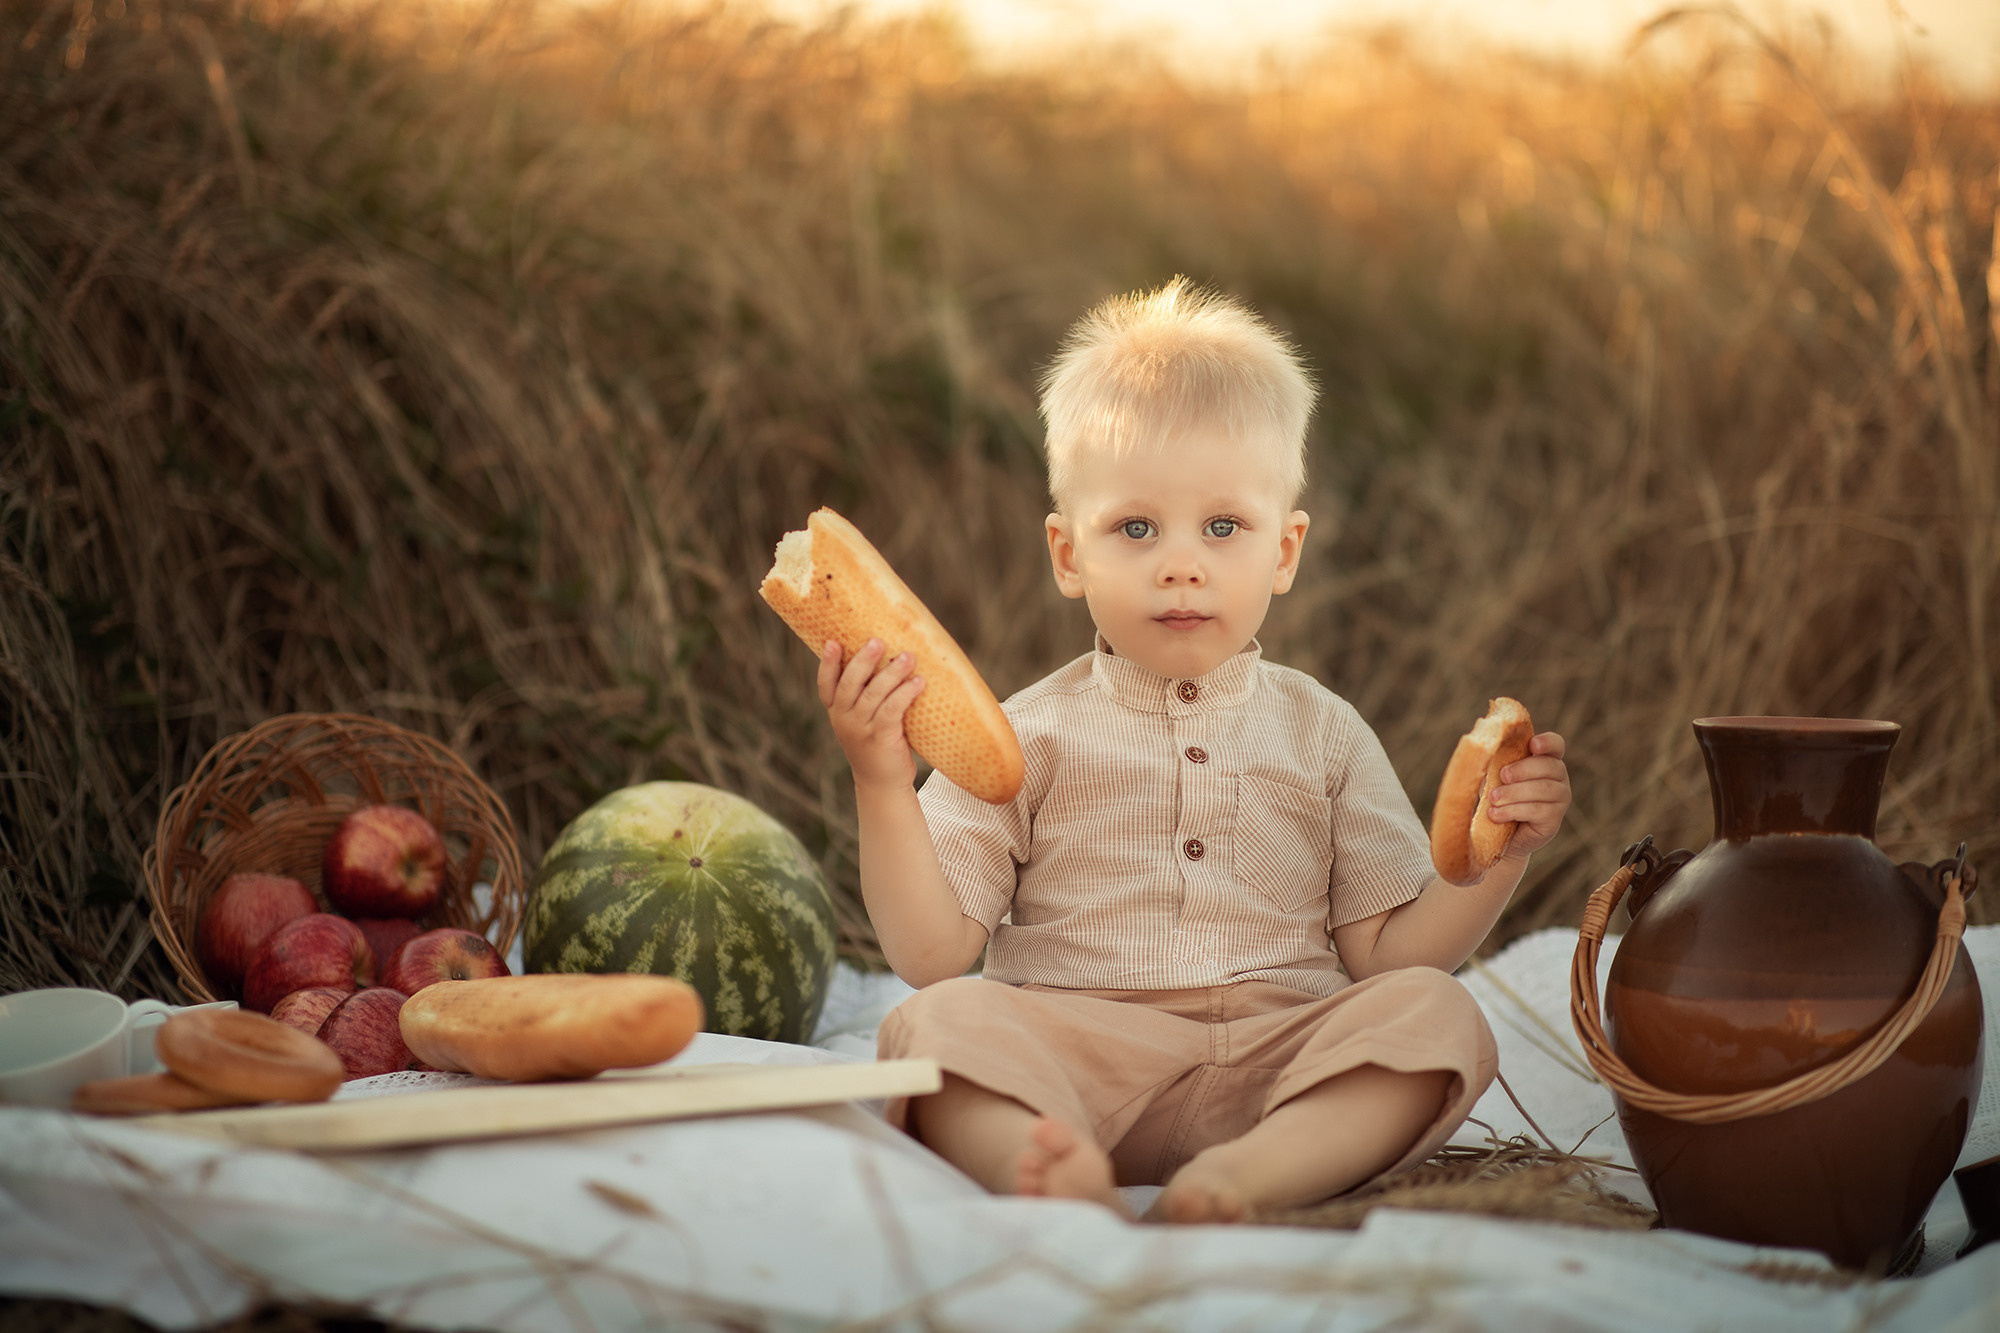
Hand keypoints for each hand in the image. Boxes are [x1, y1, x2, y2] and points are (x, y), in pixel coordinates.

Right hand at [818, 639, 924, 793]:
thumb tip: (890, 655)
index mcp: (836, 711)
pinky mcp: (880, 738)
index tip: (832, 642)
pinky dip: (905, 693)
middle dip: (863, 660)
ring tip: (908, 657)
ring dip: (892, 673)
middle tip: (877, 641)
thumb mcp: (863, 719)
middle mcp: (843, 718)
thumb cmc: (877, 741)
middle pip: (850, 683)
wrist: (882, 782)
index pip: (826, 684)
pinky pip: (892, 710)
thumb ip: (867, 694)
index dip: (827, 663)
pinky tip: (919, 682)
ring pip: (873, 694)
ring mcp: (860, 729)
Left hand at [1487, 731, 1569, 858]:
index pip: (1556, 745)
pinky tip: (1496, 814)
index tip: (1532, 745)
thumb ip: (1495, 762)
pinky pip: (1538, 811)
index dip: (1547, 742)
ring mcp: (1560, 799)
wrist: (1499, 833)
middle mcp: (1559, 778)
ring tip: (1494, 799)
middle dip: (1523, 769)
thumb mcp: (1495, 777)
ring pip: (1543, 789)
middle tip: (1502, 776)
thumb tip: (1480, 749)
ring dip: (1515, 793)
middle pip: (1549, 766)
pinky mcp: (1554, 820)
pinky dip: (1514, 810)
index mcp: (1546, 760)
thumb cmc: (1498, 796)